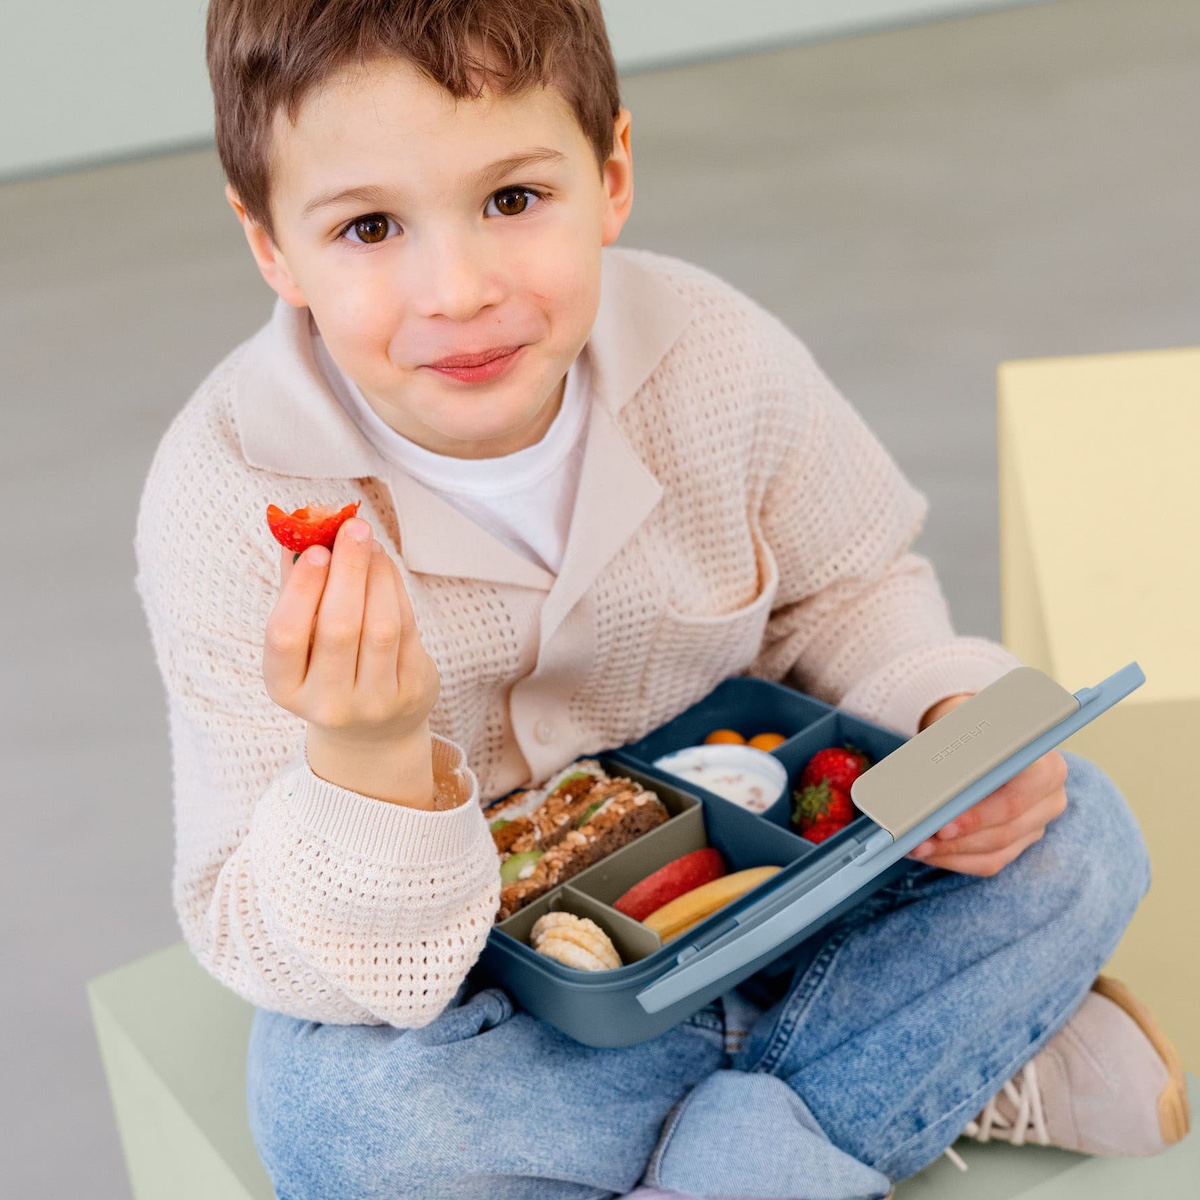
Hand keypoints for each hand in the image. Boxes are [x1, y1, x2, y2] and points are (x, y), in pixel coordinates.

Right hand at [263, 517, 440, 806]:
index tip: (316, 550)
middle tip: (352, 528)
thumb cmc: (327, 669)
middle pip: (339, 629)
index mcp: (285, 689)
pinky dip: (396, 591)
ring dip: (376, 576)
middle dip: (348, 571)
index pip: (285, 638)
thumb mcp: (301, 640)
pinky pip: (407, 630)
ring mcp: (374, 703)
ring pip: (379, 628)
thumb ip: (294, 588)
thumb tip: (298, 532)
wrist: (372, 731)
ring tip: (370, 543)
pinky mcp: (411, 692)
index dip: (301, 591)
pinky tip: (385, 566)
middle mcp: (328, 703)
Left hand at [907, 693, 1068, 875]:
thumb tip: (933, 786)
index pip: (1014, 800)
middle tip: (918, 841)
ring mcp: (1037, 825)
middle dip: (956, 840)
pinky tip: (928, 853)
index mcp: (1048, 766)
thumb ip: (958, 752)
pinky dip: (954, 859)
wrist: (979, 733)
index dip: (977, 816)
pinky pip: (988, 862)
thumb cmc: (971, 726)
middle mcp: (1050, 799)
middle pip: (1004, 831)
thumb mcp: (965, 725)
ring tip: (915, 847)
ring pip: (995, 851)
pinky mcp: (1020, 843)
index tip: (942, 824)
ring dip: (950, 852)